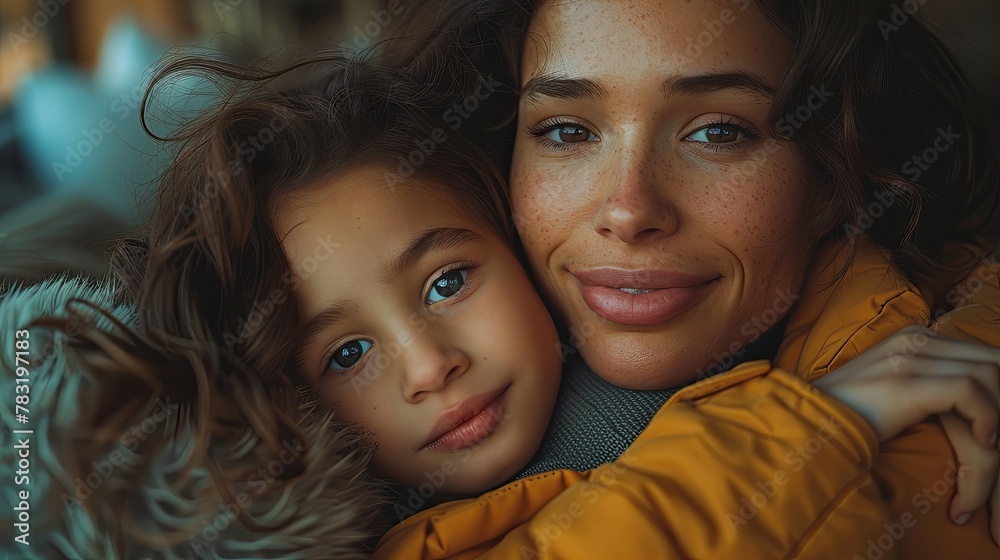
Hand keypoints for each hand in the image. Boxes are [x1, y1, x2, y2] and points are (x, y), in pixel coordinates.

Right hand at [812, 326, 999, 543]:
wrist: (806, 424)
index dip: (998, 392)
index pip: (983, 354)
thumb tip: (975, 404)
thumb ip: (931, 384)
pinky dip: (988, 419)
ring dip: (999, 417)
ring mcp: (907, 357)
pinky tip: (984, 443)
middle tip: (998, 440)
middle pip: (993, 360)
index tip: (996, 431)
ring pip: (990, 374)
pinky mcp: (905, 383)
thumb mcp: (896, 392)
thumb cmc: (849, 418)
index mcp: (914, 337)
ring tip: (991, 448)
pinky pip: (970, 393)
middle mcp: (914, 339)